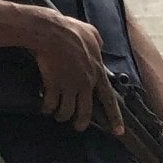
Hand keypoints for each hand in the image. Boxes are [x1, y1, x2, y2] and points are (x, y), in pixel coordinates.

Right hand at [25, 8, 120, 132]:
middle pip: (85, 111)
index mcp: (97, 72)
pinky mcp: (53, 85)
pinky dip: (46, 107)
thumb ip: (97, 41)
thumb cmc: (69, 30)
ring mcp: (69, 85)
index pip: (108, 99)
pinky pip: (50, 104)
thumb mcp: (90, 32)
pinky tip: (43, 106)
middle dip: (81, 122)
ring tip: (56, 115)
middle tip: (78, 127)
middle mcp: (85, 83)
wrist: (49, 31)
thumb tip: (100, 45)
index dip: (114, 117)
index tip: (118, 132)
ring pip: (67, 111)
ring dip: (62, 115)